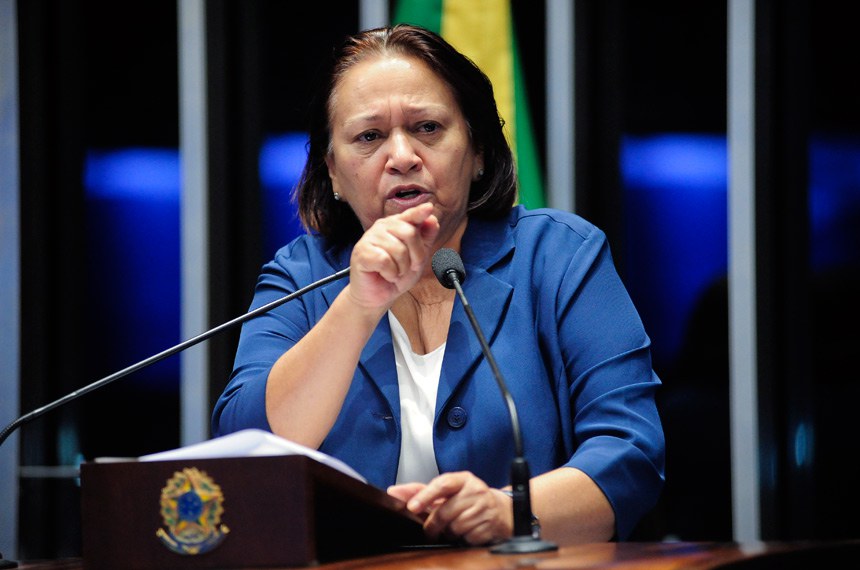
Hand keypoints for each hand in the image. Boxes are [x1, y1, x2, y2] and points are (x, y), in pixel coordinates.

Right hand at [347, 203, 439, 310]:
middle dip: (415, 255)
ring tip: (394, 272)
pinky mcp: (361, 253)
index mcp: (396, 225)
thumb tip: (432, 219)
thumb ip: (425, 238)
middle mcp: (382, 228)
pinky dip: (390, 273)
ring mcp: (370, 239)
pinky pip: (385, 260)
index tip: (428, 208)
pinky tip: (385, 274)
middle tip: (408, 266)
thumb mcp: (418, 257)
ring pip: (398, 249)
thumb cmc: (396, 275)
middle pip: (409, 233)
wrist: (378, 295)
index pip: (410, 215)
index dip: (419, 213)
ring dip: (401, 268)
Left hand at [388, 471, 512, 544]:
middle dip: (433, 524)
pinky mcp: (490, 525)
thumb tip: (394, 492)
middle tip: (430, 529)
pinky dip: (463, 538)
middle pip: (445, 511)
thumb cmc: (469, 499)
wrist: (501, 510)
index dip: (426, 495)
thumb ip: (420, 491)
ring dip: (450, 532)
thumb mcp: (447, 490)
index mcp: (463, 479)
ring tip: (455, 527)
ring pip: (455, 527)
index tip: (412, 507)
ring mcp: (484, 508)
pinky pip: (467, 537)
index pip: (442, 484)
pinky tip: (467, 531)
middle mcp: (475, 490)